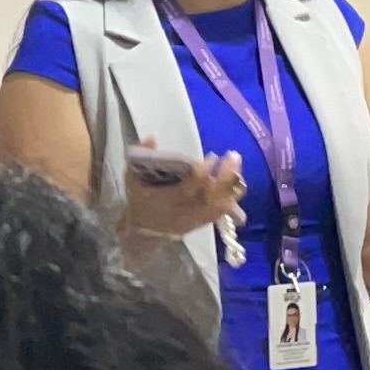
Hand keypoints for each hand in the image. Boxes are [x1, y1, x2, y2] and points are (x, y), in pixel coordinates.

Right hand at [119, 146, 243, 241]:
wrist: (142, 231)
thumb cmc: (138, 201)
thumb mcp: (132, 178)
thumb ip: (141, 156)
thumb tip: (152, 138)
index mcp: (167, 200)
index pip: (189, 188)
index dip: (202, 174)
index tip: (212, 157)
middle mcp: (185, 211)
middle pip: (210, 197)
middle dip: (224, 177)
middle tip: (233, 156)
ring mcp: (196, 219)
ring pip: (219, 205)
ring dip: (231, 186)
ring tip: (237, 166)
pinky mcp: (202, 223)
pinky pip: (221, 212)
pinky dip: (231, 197)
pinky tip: (237, 183)